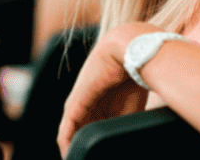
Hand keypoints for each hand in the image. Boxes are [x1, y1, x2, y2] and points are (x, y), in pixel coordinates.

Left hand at [56, 23, 156, 156]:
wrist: (128, 51)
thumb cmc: (133, 75)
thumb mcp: (130, 109)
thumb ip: (123, 125)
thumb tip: (128, 147)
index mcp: (98, 104)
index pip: (90, 130)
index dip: (93, 147)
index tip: (99, 158)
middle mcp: (85, 104)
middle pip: (80, 135)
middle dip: (83, 150)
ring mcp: (78, 103)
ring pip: (71, 134)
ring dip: (74, 149)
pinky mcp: (74, 102)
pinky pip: (66, 129)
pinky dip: (67, 143)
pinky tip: (69, 156)